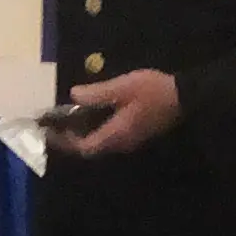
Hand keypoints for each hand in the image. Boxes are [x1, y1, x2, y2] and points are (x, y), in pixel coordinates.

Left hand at [56, 69, 180, 157]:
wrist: (186, 97)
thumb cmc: (153, 91)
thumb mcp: (122, 88)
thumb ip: (96, 94)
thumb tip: (73, 96)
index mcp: (115, 135)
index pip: (84, 147)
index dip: (65, 141)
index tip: (49, 131)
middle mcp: (121, 143)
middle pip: (90, 147)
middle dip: (71, 138)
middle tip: (56, 123)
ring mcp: (130, 139)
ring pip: (100, 141)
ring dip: (83, 132)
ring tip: (69, 117)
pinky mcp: (137, 132)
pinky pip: (109, 134)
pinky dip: (95, 127)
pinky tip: (92, 112)